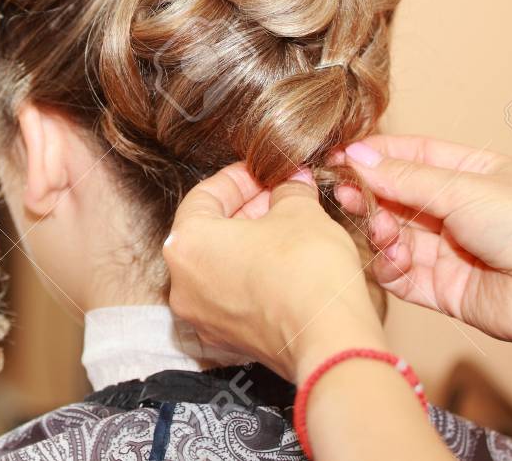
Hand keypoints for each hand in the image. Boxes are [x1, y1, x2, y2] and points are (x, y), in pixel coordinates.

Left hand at [164, 165, 389, 381]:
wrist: (329, 340)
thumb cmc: (306, 271)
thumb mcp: (300, 212)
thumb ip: (288, 191)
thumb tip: (291, 183)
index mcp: (185, 243)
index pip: (204, 196)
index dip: (238, 178)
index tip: (262, 171)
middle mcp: (182, 283)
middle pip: (208, 232)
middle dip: (245, 210)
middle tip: (278, 195)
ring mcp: (202, 316)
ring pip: (220, 265)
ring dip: (249, 243)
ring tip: (286, 226)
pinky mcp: (227, 339)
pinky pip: (232, 296)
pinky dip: (252, 275)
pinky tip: (285, 264)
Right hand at [338, 135, 511, 359]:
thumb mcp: (462, 187)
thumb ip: (404, 177)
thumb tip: (356, 156)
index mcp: (472, 173)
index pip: (412, 156)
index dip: (376, 156)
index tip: (340, 157)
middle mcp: (458, 210)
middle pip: (397, 197)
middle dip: (370, 195)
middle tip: (346, 194)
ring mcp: (450, 251)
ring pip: (394, 236)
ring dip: (380, 232)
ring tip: (382, 232)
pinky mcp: (442, 289)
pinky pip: (401, 275)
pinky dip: (390, 266)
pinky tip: (397, 259)